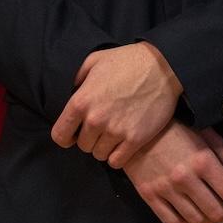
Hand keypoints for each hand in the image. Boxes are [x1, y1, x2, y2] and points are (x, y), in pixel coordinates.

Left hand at [51, 42, 182, 167]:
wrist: (162, 67)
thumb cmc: (127, 61)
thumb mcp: (94, 61)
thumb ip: (77, 78)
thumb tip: (70, 91)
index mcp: (81, 101)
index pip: (59, 135)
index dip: (66, 136)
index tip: (74, 133)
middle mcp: (95, 120)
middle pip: (82, 146)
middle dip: (89, 138)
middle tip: (101, 127)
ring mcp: (115, 131)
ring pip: (99, 155)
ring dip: (104, 147)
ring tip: (113, 133)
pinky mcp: (135, 139)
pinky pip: (117, 162)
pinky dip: (118, 156)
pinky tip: (123, 143)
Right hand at [124, 121, 222, 222]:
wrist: (133, 129)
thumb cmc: (172, 128)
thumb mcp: (203, 132)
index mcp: (202, 160)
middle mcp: (185, 178)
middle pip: (217, 213)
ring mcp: (166, 189)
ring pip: (197, 221)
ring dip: (211, 221)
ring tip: (214, 214)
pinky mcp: (149, 196)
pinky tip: (193, 217)